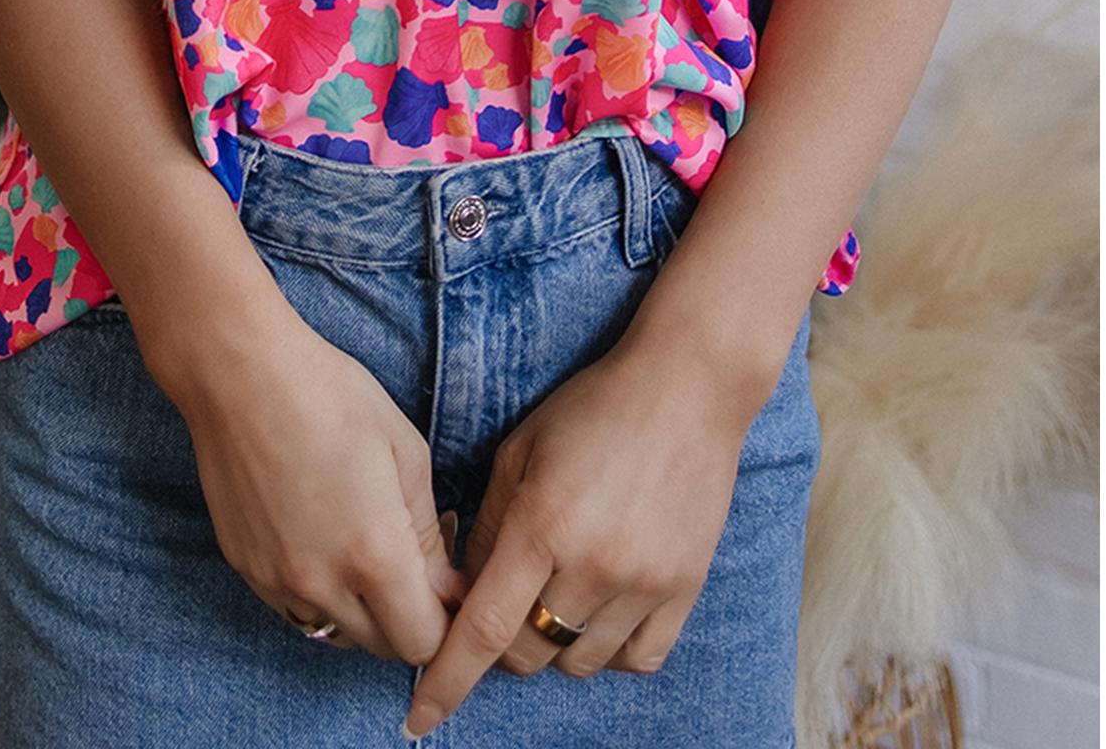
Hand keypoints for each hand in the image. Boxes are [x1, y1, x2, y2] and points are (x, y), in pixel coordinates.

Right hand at [160, 304, 467, 663]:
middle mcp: (322, 584)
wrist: (241, 374)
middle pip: (381, 648)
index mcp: (374, 555)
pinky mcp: (245, 569)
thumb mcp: (405, 452)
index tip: (447, 588)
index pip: (423, 641)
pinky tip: (323, 542)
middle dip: (407, 620)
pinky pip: (294, 611)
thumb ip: (428, 532)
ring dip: (362, 614)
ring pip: (335, 635)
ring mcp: (276, 582)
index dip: (444, 621)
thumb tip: (445, 587)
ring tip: (366, 553)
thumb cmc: (332, 396)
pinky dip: (319, 596)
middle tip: (414, 565)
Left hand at [403, 340, 756, 737]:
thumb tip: (462, 591)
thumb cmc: (593, 409)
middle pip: (525, 654)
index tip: (418, 719)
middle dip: (501, 640)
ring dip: (554, 643)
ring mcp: (643, 582)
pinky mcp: (684, 589)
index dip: (446, 681)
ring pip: (577, 663)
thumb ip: (488, 524)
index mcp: (541, 524)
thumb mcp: (521, 449)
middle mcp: (592, 564)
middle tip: (508, 596)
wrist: (687, 389)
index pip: (482, 629)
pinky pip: (637, 660)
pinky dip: (609, 649)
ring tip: (560, 589)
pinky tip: (602, 608)